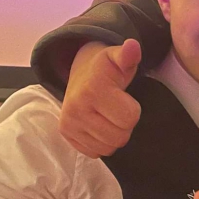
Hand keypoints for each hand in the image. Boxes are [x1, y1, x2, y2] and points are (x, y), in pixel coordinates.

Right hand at [59, 39, 141, 157]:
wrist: (81, 74)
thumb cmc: (107, 69)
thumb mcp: (118, 58)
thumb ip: (128, 55)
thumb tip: (133, 46)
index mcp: (93, 89)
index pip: (129, 118)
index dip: (133, 110)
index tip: (125, 98)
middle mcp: (77, 108)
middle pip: (119, 137)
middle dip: (124, 125)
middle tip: (117, 109)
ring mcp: (69, 123)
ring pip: (108, 148)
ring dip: (114, 135)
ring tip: (108, 116)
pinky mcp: (66, 134)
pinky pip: (95, 152)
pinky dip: (101, 142)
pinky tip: (98, 125)